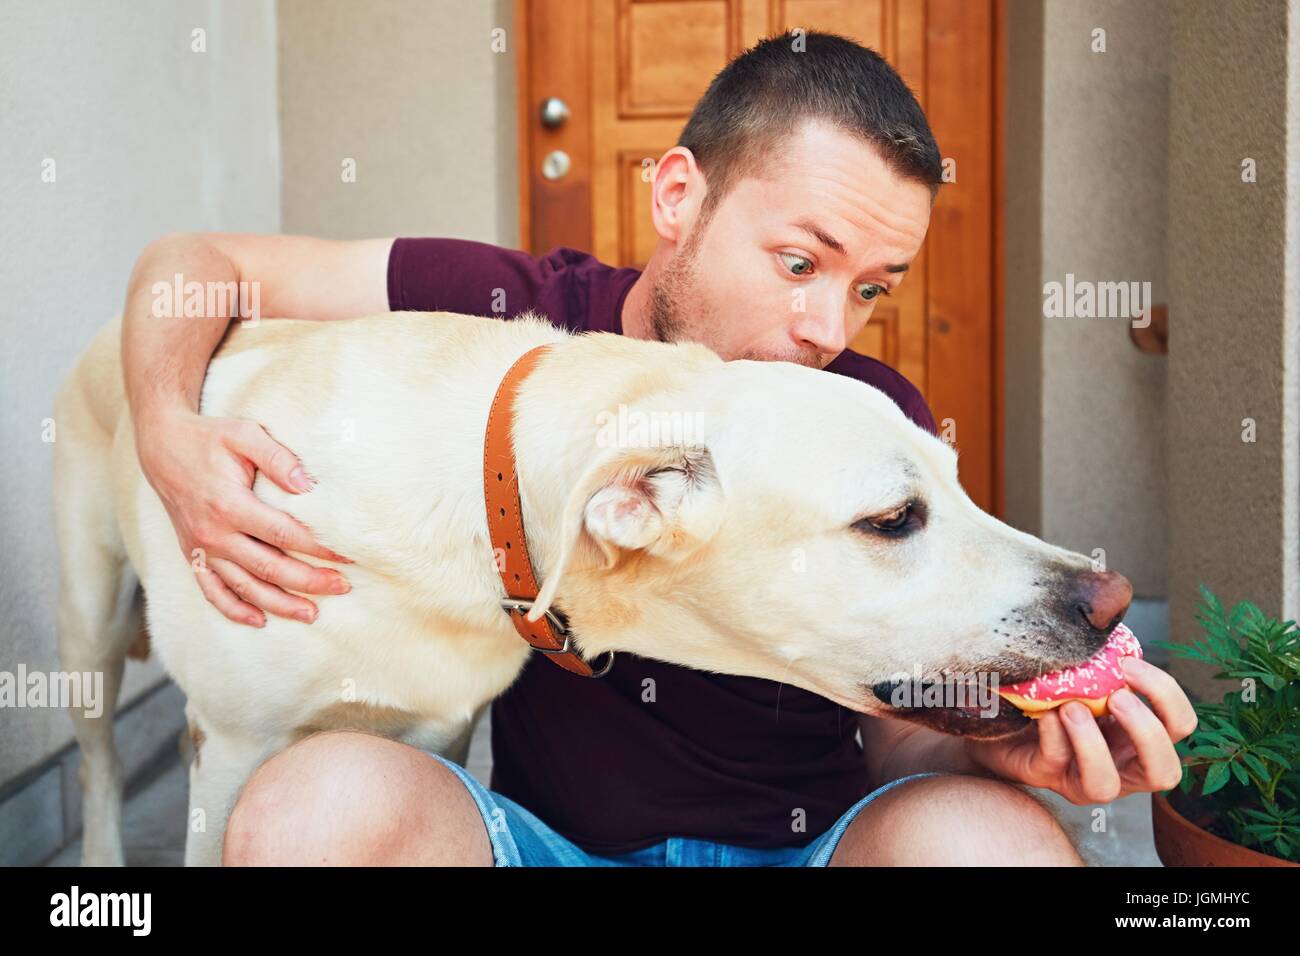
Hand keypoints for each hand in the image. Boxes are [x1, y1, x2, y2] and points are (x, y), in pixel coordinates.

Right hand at [137, 409, 350, 626]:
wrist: (162, 446)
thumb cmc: (209, 438)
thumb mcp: (244, 435)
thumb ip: (278, 458)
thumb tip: (307, 484)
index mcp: (230, 505)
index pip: (285, 535)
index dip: (319, 547)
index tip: (348, 554)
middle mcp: (214, 534)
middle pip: (270, 568)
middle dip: (309, 581)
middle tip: (342, 586)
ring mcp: (201, 549)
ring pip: (244, 587)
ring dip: (279, 604)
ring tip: (312, 614)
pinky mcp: (192, 554)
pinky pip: (212, 590)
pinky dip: (234, 609)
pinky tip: (259, 619)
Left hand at [964, 656, 1197, 803]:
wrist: (999, 714)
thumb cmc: (1052, 691)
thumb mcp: (1086, 676)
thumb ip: (1105, 659)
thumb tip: (1111, 608)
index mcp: (1138, 736)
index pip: (1179, 726)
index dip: (1166, 696)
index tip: (1128, 664)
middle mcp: (1119, 766)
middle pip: (1164, 772)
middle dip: (1145, 732)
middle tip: (1115, 697)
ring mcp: (1080, 779)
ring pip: (1105, 786)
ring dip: (1092, 743)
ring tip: (1071, 707)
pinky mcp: (1043, 777)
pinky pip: (1054, 763)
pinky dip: (1053, 735)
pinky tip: (1044, 713)